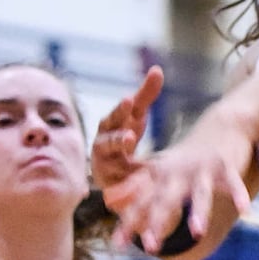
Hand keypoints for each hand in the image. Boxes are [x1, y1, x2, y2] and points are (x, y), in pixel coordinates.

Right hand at [92, 66, 163, 189]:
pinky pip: (115, 189)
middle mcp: (101, 148)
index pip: (113, 118)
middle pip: (106, 142)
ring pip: (107, 167)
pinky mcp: (110, 190)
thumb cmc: (126, 137)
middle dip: (116, 138)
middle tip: (130, 135)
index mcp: (108, 130)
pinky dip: (123, 188)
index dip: (120, 111)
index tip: (129, 100)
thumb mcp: (137, 118)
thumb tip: (157, 69)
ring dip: (118, 168)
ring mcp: (104, 170)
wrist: (117, 171)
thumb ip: (145, 96)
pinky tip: (133, 185)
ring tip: (131, 159)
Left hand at [103, 116, 251, 252]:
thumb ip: (136, 186)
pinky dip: (238, 194)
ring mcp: (203, 169)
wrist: (222, 124)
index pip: (142, 202)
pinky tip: (245, 210)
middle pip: (167, 199)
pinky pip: (233, 182)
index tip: (118, 244)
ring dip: (198, 212)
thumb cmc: (188, 156)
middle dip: (158, 222)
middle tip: (150, 247)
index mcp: (161, 176)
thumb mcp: (160, 169)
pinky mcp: (226, 165)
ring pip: (200, 192)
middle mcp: (179, 173)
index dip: (130, 222)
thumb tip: (108, 200)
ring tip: (196, 233)